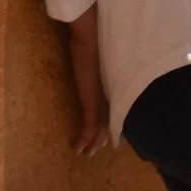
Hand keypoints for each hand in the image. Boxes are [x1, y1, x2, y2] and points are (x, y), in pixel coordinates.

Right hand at [66, 6, 110, 154]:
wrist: (91, 38)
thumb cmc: (94, 41)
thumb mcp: (98, 56)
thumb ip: (97, 62)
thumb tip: (91, 56)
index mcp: (114, 84)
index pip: (115, 109)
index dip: (111, 123)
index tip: (109, 135)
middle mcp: (111, 94)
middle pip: (109, 121)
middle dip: (101, 138)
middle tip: (95, 149)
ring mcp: (102, 99)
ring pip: (100, 128)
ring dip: (92, 142)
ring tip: (85, 153)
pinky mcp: (92, 102)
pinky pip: (89, 126)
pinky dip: (83, 139)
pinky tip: (76, 147)